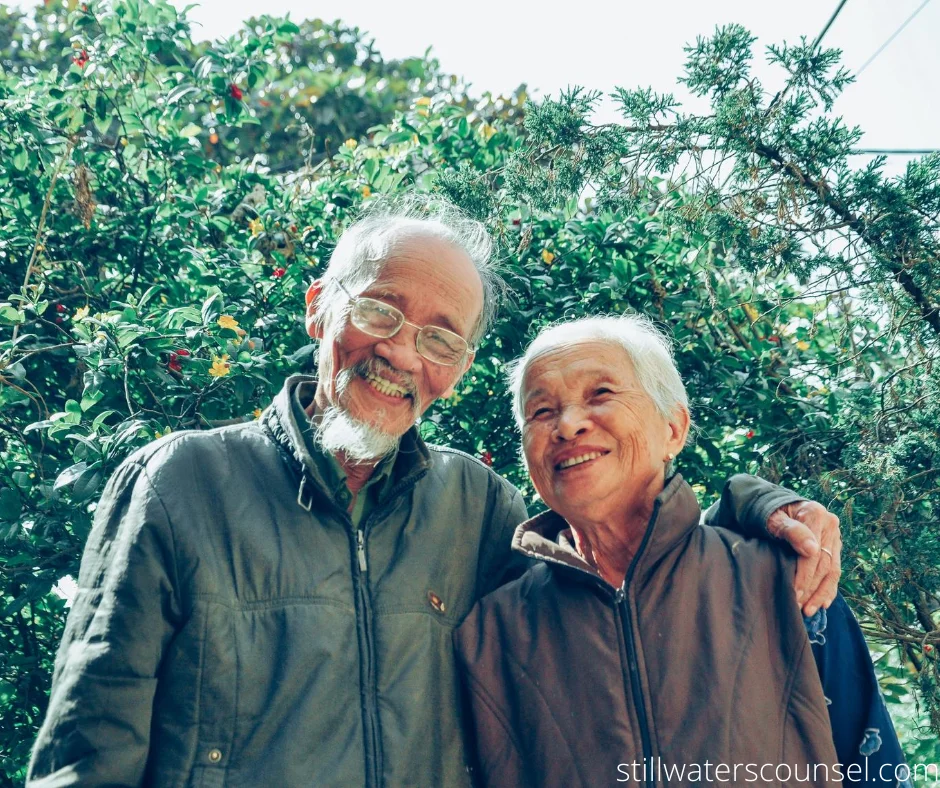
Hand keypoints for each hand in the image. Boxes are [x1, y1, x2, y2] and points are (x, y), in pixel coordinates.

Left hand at [766, 500, 841, 616]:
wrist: (775, 506)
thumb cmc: (769, 513)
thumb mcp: (773, 518)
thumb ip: (790, 531)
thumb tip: (811, 549)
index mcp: (816, 514)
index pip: (814, 553)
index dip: (804, 576)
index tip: (794, 593)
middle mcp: (830, 525)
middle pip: (824, 564)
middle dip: (811, 588)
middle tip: (798, 606)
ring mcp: (834, 536)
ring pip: (832, 570)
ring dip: (821, 593)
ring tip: (809, 611)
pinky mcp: (834, 546)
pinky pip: (835, 570)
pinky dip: (829, 588)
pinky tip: (823, 604)